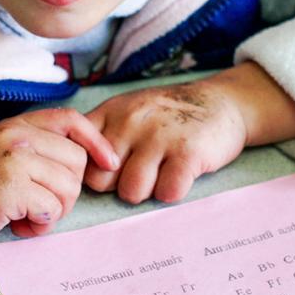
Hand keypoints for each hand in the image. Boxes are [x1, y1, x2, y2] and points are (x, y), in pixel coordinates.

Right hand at [0, 108, 115, 252]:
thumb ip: (34, 148)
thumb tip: (82, 161)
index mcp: (17, 125)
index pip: (72, 120)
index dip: (96, 141)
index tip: (109, 162)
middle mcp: (17, 137)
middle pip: (77, 162)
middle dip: (67, 192)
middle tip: (40, 206)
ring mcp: (14, 161)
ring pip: (69, 188)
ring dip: (53, 212)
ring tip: (25, 216)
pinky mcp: (11, 189)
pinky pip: (51, 209)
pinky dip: (40, 225)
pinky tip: (18, 225)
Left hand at [85, 63, 294, 203]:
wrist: (222, 102)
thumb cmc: (168, 115)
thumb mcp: (128, 110)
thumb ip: (100, 134)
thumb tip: (72, 170)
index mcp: (112, 112)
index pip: (78, 154)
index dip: (88, 172)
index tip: (107, 174)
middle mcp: (131, 121)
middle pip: (101, 180)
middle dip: (117, 185)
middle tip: (140, 174)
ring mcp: (160, 136)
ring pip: (131, 191)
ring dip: (147, 192)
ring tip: (161, 175)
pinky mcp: (188, 152)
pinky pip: (167, 192)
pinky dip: (173, 192)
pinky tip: (180, 176)